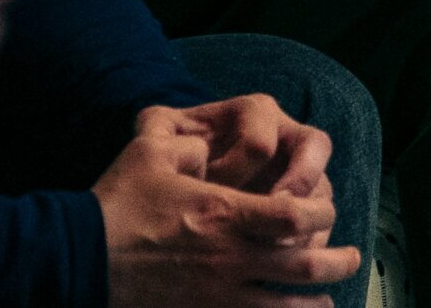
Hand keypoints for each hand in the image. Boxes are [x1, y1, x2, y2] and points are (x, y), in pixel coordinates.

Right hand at [92, 104, 360, 307]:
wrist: (80, 259)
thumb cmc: (116, 204)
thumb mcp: (148, 151)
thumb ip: (186, 139)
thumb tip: (207, 140)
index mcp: (224, 213)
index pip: (295, 216)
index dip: (320, 212)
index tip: (324, 209)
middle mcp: (230, 257)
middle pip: (306, 267)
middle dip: (337, 262)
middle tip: (350, 256)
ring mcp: (220, 294)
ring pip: (288, 307)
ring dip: (315, 303)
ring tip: (328, 299)